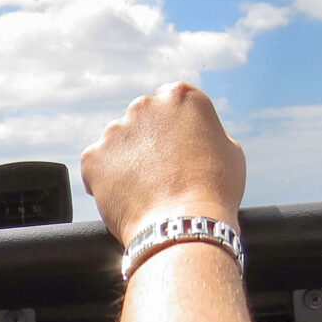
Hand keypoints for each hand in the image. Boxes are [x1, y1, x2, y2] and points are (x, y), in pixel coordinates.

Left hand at [79, 81, 245, 242]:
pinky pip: (96, 165)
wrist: (184, 225)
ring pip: (117, 143)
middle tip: (161, 172)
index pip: (170, 104)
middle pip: (142, 120)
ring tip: (144, 189)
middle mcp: (144, 105)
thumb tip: (194, 135)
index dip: (174, 129)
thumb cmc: (214, 191)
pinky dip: (105, 179)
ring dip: (126, 160)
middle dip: (148, 141)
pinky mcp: (93, 157)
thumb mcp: (228, 150)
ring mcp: (115, 130)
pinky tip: (125, 196)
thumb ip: (205, 132)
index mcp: (180, 96)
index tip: (177, 149)